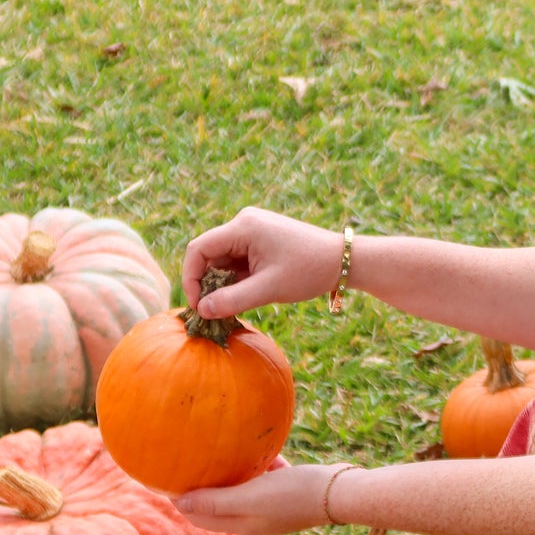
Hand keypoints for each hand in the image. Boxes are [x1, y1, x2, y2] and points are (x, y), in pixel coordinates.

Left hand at [173, 459, 352, 534]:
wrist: (341, 493)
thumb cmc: (294, 495)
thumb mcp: (250, 497)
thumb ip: (215, 501)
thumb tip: (177, 501)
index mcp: (242, 523)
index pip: (200, 515)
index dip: (181, 500)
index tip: (164, 479)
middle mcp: (254, 516)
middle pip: (217, 502)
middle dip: (200, 486)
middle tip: (183, 460)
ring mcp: (273, 502)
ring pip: (241, 486)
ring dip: (227, 473)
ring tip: (213, 450)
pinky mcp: (289, 487)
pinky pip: (264, 473)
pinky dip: (256, 463)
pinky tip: (254, 443)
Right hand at [182, 207, 344, 319]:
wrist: (343, 261)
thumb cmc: (308, 271)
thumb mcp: (269, 289)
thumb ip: (233, 300)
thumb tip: (202, 311)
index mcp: (243, 227)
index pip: (198, 249)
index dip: (191, 279)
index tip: (198, 306)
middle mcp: (244, 223)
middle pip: (209, 254)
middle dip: (207, 284)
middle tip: (213, 312)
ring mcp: (253, 230)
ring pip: (222, 259)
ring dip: (222, 283)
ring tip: (232, 306)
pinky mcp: (260, 240)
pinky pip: (237, 260)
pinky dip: (235, 279)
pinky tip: (245, 296)